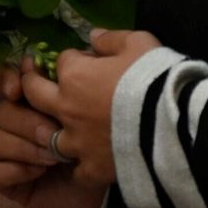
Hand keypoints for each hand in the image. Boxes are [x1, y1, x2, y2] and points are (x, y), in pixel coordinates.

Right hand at [0, 62, 107, 207]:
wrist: (119, 185)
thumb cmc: (113, 142)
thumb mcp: (104, 100)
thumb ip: (93, 71)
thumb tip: (91, 38)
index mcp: (41, 99)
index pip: (10, 81)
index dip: (8, 80)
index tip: (19, 88)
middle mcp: (24, 123)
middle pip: (3, 111)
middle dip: (27, 121)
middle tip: (54, 134)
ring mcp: (14, 154)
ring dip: (22, 147)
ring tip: (52, 157)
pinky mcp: (11, 182)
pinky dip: (12, 170)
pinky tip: (37, 173)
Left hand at [9, 30, 160, 187]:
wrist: (172, 123)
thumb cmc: (153, 77)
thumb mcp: (137, 43)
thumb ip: (111, 39)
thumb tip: (93, 37)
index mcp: (75, 76)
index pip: (62, 60)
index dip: (75, 58)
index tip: (88, 61)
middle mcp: (67, 109)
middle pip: (35, 94)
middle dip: (35, 84)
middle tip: (42, 84)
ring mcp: (77, 142)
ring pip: (48, 137)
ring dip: (54, 130)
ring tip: (67, 128)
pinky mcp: (92, 168)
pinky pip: (77, 171)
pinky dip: (81, 166)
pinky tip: (90, 161)